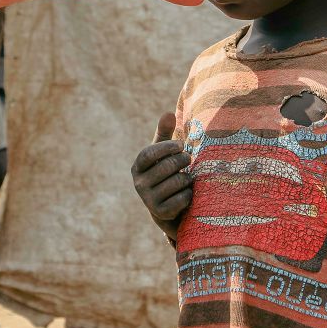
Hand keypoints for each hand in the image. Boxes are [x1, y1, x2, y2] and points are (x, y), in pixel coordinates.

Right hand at [131, 112, 192, 240]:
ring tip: (187, 177)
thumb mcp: (162, 152)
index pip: (148, 154)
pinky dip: (189, 194)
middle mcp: (139, 184)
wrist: (165, 204)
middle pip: (166, 167)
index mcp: (137, 167)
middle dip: (182, 160)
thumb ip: (164, 132)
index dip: (166, 148)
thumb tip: (168, 114)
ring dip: (187, 178)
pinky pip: (182, 198)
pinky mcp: (160, 213)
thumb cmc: (165, 170)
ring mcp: (148, 200)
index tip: (181, 144)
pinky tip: (187, 192)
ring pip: (177, 182)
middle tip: (189, 158)